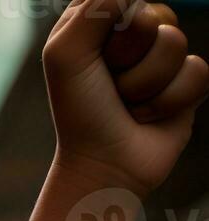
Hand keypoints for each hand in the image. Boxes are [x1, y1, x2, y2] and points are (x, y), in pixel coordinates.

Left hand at [44, 0, 208, 195]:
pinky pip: (197, 71)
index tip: (98, 50)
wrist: (105, 163)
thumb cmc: (80, 111)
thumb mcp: (66, 55)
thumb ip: (94, 9)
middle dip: (128, 54)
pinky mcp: (185, 81)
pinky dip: (167, 101)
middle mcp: (128, 35)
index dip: (115, 21)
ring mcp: (159, 57)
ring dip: (145, 83)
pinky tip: (148, 116)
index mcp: (95, 22)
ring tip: (127, 103)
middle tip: (109, 81)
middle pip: (154, 13)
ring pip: (175, 43)